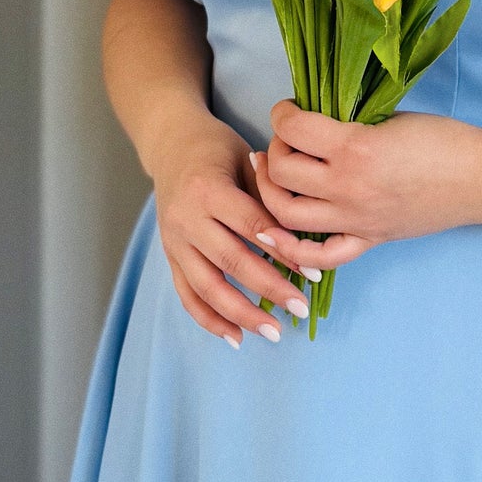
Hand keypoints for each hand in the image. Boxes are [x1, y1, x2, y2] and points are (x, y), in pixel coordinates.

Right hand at [146, 113, 318, 345]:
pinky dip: (209, 320)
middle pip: (231, 261)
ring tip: (272, 333)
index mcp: (208, 189)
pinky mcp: (169, 256)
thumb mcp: (246, 160)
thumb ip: (268, 198)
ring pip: (206, 286)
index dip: (283, 252)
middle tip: (300, 308)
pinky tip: (235, 337)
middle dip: (269, 289)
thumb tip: (303, 239)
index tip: (312, 274)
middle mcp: (186, 218)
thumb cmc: (218, 150)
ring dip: (241, 314)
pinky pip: (187, 294)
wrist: (170, 144)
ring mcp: (173, 240)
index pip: (252, 227)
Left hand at [251, 102, 481, 250]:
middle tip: (285, 140)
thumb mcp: (390, 118)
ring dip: (270, 192)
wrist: (480, 179)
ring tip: (275, 175)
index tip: (288, 109)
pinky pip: (320, 256)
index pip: (293, 128)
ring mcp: (356, 219)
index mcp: (355, 149)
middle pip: (281, 171)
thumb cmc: (443, 141)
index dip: (281, 113)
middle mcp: (348, 188)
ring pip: (286, 215)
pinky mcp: (368, 239)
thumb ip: (348, 124)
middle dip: (274, 149)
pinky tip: (282, 231)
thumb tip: (312, 122)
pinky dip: (294, 249)